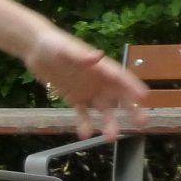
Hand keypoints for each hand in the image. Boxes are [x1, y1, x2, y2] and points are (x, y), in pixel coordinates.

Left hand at [24, 30, 148, 139]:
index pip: (121, 77)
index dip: (133, 87)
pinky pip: (82, 113)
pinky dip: (84, 123)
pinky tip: (84, 134)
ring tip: (110, 137)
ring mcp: (87, 90)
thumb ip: (81, 55)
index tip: (144, 98)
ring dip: (108, 122)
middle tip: (142, 124)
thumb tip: (98, 56)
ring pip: (103, 109)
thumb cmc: (54, 44)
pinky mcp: (74, 97)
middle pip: (119, 96)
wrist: (37, 49)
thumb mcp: (66, 49)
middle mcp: (99, 80)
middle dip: (131, 110)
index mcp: (101, 67)